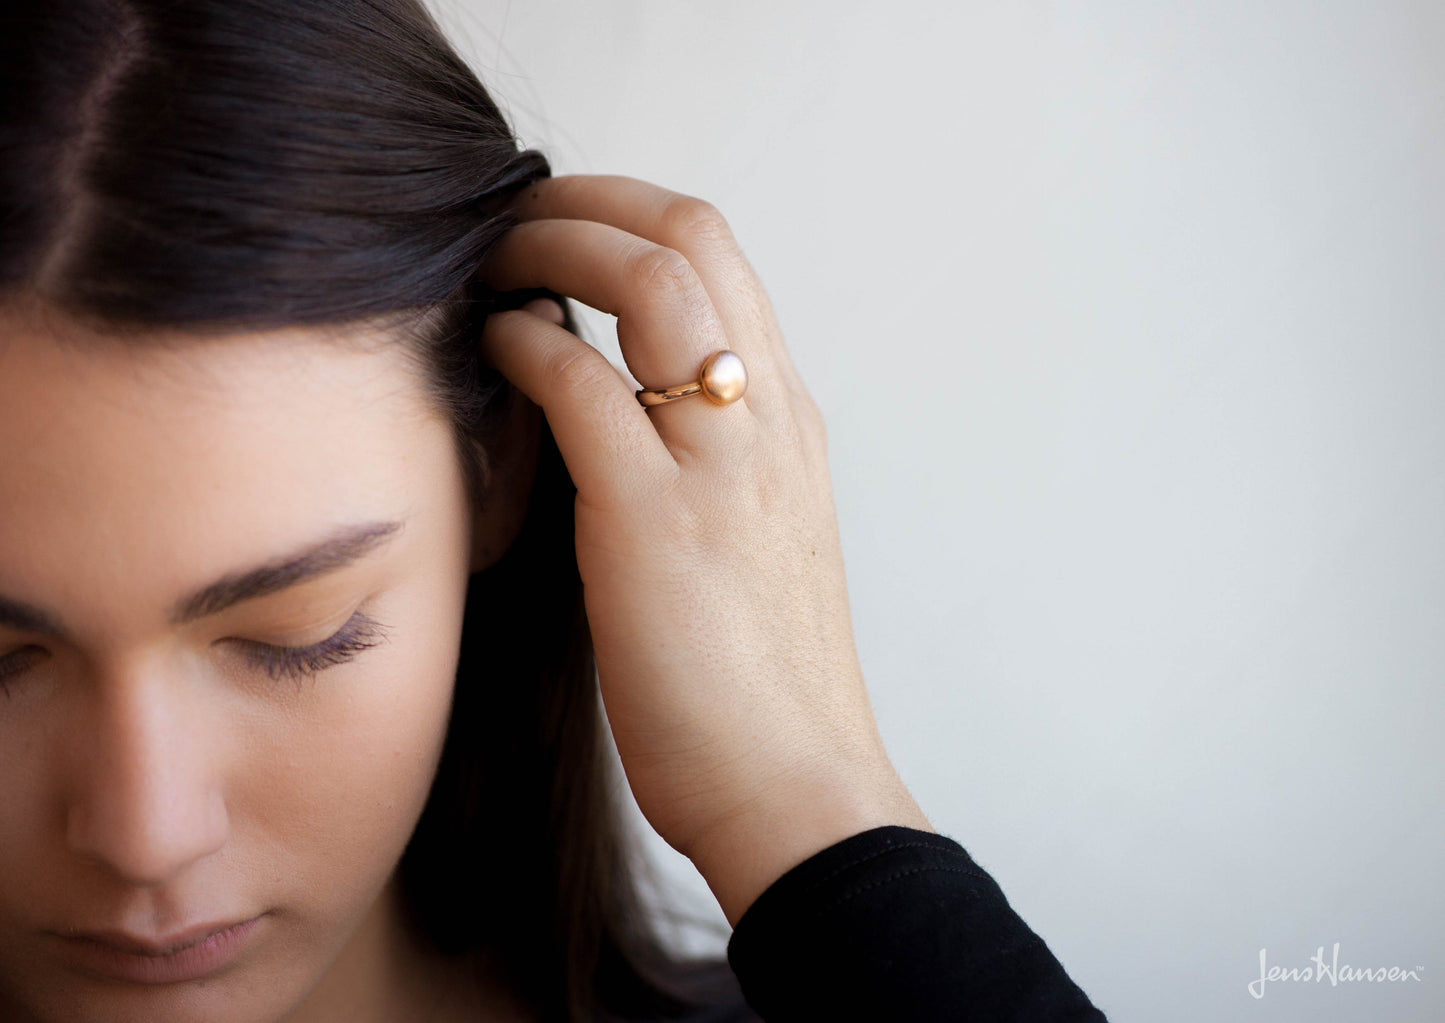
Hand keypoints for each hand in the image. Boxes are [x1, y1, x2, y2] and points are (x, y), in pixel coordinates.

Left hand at [477, 175, 930, 925]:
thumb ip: (710, 465)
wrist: (795, 787)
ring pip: (650, 281)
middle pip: (692, 235)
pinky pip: (583, 385)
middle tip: (514, 215)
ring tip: (492, 259)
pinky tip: (492, 346)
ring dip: (555, 244)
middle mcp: (769, 419)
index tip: (566, 223)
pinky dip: (528, 343)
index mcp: (789, 422)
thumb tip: (622, 414)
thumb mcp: (757, 541)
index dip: (633, 212)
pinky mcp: (656, 519)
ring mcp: (722, 462)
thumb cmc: (762, 683)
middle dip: (590, 199)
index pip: (723, 258)